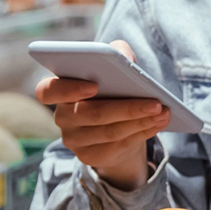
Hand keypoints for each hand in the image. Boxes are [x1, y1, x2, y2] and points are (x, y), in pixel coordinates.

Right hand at [35, 40, 170, 190]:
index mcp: (59, 90)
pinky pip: (118, 146)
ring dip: (140, 122)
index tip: (94, 85)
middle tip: (156, 102)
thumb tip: (122, 53)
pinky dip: (142, 133)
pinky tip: (158, 124)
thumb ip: (115, 54)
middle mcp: (62, 116)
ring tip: (163, 112)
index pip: (46, 91)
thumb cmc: (111, 91)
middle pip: (91, 114)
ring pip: (109, 131)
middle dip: (127, 108)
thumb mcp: (113, 70)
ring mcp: (73, 139)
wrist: (116, 126)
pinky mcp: (89, 156)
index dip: (68, 89)